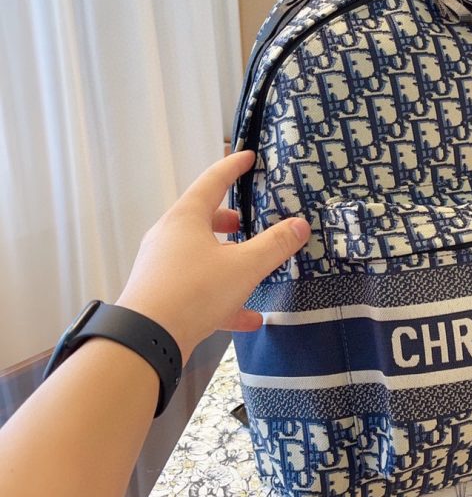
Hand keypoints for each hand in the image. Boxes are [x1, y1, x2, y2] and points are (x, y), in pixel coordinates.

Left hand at [116, 150, 309, 362]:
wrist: (145, 340)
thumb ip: (274, 245)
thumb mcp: (244, 266)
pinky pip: (198, 290)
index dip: (233, 167)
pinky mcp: (162, 296)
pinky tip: (249, 319)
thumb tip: (300, 225)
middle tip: (251, 222)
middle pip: (204, 219)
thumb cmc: (194, 291)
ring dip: (229, 262)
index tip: (248, 157)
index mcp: (186, 218)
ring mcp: (162, 267)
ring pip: (201, 256)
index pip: (213, 181)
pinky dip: (223, 299)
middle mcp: (170, 237)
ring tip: (253, 270)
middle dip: (231, 221)